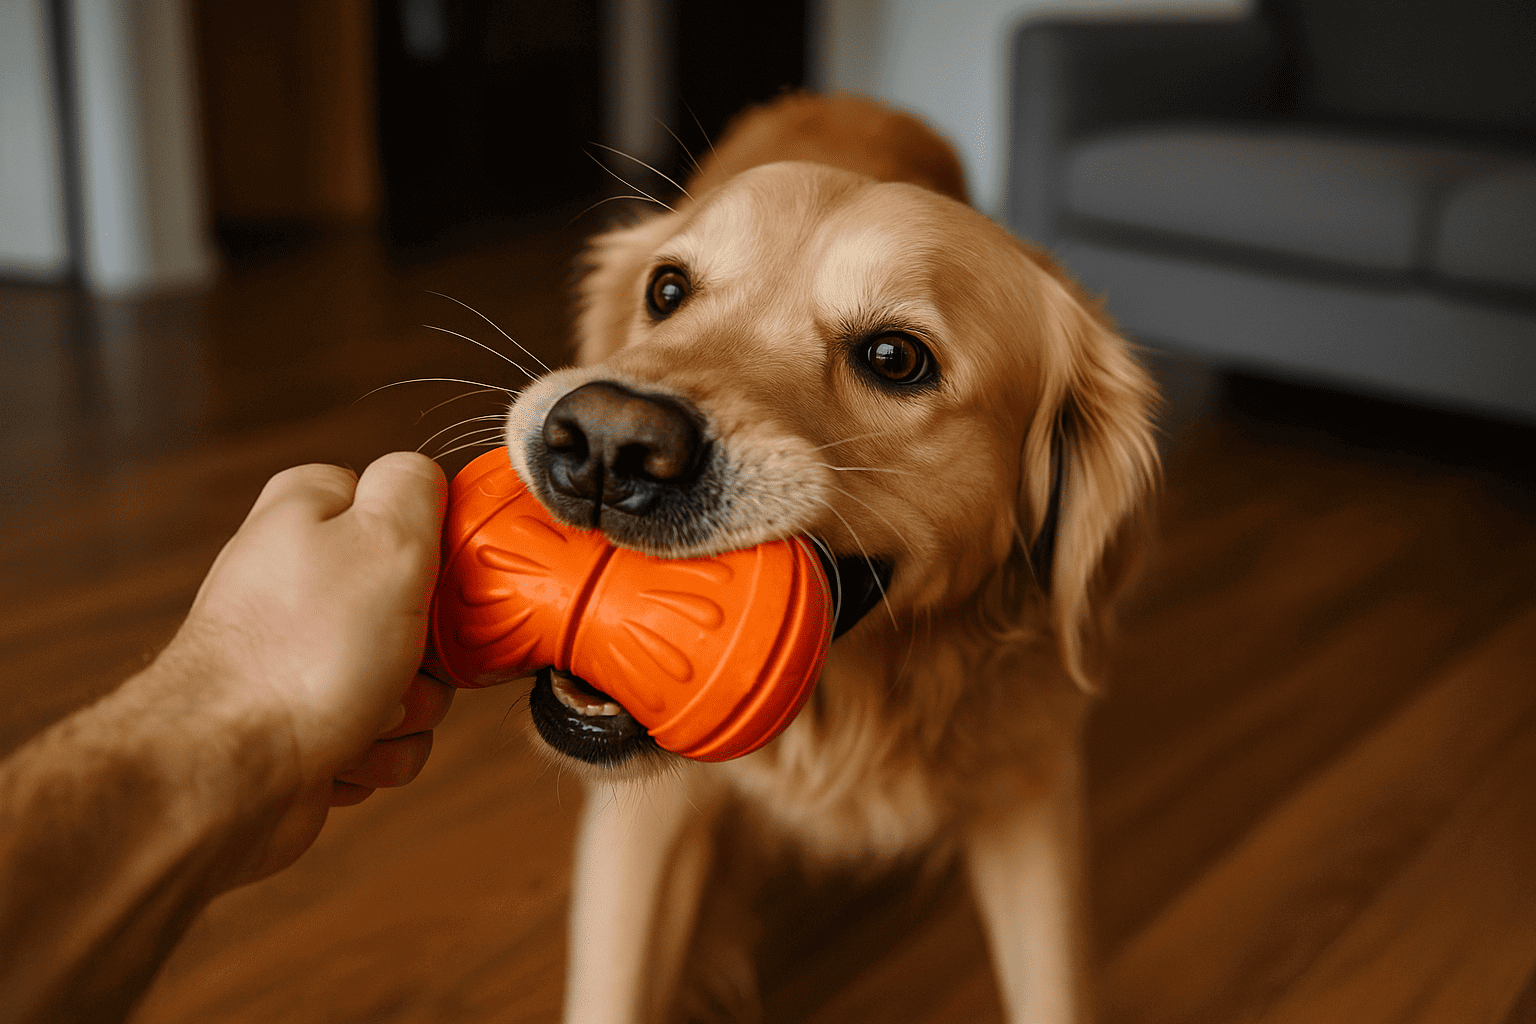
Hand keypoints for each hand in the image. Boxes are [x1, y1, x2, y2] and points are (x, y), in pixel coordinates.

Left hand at [156, 452, 451, 881]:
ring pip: (408, 679)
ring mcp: (298, 654)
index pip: (405, 508)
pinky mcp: (303, 720)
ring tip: (367, 715)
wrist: (228, 774)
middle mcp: (297, 579)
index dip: (438, 551)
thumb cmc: (297, 660)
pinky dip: (376, 752)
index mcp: (309, 516)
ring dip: (408, 711)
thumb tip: (421, 477)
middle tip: (405, 660)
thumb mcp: (385, 539)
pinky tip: (344, 753)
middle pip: (419, 606)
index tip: (443, 584)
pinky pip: (382, 734)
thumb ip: (413, 487)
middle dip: (430, 653)